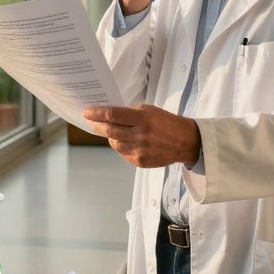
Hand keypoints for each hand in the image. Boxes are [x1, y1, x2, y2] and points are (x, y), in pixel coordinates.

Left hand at [82, 104, 200, 168]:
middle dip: (96, 125)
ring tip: (105, 129)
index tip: (87, 112)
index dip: (97, 113)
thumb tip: (110, 116)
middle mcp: (140, 136)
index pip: (113, 115)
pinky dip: (119, 145)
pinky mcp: (140, 162)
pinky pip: (122, 152)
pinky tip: (120, 139)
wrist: (185, 142)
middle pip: (110, 130)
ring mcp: (140, 150)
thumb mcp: (150, 111)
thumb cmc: (167, 122)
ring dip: (108, 136)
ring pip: (114, 143)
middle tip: (89, 120)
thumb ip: (131, 113)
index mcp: (143, 119)